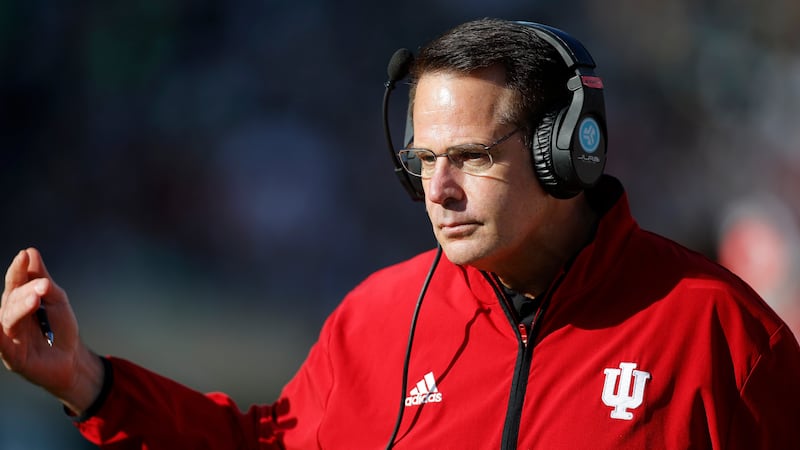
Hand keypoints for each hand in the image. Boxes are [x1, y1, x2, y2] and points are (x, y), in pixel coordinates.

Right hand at [1, 248, 102, 413]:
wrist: (71, 358)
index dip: (18, 270)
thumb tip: (31, 253)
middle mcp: (10, 317)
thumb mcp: (57, 300)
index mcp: (18, 302)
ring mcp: (9, 336)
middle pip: (12, 299)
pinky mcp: (13, 356)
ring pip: (9, 318)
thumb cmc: (61, 328)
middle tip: (43, 284)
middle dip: (25, 289)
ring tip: (35, 299)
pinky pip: (2, 344)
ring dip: (20, 307)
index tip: (25, 255)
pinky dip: (0, 335)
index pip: (15, 283)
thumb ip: (43, 280)